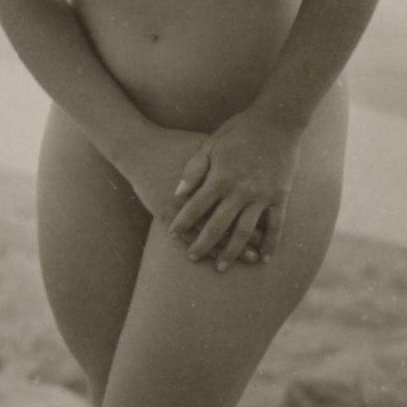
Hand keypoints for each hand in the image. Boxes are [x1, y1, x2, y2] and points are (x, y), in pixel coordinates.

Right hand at [113, 122, 265, 264]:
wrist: (141, 148)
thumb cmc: (175, 143)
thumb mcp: (205, 145)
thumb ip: (226, 159)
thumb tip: (247, 165)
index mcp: (217, 179)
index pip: (240, 206)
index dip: (254, 221)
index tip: (265, 234)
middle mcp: (203, 197)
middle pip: (228, 224)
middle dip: (243, 242)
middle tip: (255, 257)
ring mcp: (183, 209)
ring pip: (208, 235)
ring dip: (223, 250)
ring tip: (230, 263)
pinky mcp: (166, 215)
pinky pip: (186, 237)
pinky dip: (198, 248)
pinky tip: (208, 258)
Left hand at [168, 109, 301, 269]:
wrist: (277, 120)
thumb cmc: (240, 129)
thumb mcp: (210, 143)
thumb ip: (194, 169)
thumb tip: (178, 192)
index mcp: (221, 177)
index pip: (196, 207)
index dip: (182, 221)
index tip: (172, 233)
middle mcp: (241, 191)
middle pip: (218, 226)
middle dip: (203, 244)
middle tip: (193, 258)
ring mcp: (262, 195)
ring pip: (245, 232)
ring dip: (232, 252)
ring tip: (222, 267)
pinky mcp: (280, 196)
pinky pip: (276, 226)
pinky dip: (270, 244)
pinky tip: (262, 259)